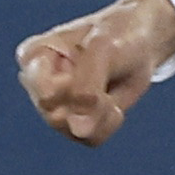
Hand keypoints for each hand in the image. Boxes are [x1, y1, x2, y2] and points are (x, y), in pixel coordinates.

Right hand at [16, 0, 174, 145]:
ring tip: (109, 91)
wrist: (141, 42)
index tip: (90, 67)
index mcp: (34, 57)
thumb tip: (80, 132)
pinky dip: (108, 124)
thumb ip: (88, 87)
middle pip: (56, 117)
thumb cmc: (118, 36)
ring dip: (102, 115)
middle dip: (92, 104)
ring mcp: (55, 105)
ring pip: (73, 131)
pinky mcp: (75, 122)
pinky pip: (90, 139)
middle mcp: (38, 84)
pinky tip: (113, 104)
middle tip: (106, 80)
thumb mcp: (105, 50)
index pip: (44, 92)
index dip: (75, 90)